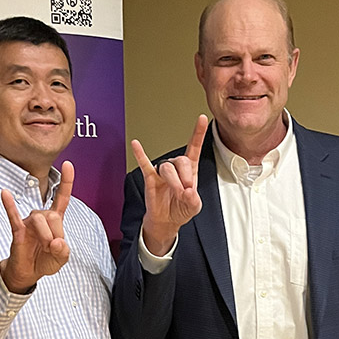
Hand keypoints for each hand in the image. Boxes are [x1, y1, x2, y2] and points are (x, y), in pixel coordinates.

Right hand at [0, 160, 73, 292]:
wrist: (28, 273)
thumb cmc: (44, 261)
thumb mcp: (61, 259)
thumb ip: (63, 251)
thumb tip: (57, 242)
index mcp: (55, 220)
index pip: (62, 197)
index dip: (66, 182)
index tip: (68, 164)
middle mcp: (42, 217)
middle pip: (52, 215)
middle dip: (55, 233)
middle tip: (52, 248)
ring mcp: (28, 222)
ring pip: (40, 220)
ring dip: (45, 236)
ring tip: (43, 248)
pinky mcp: (18, 229)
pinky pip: (13, 215)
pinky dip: (9, 205)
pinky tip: (5, 193)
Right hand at [131, 115, 206, 255]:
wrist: (166, 220)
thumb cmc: (181, 209)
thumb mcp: (194, 206)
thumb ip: (194, 199)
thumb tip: (188, 191)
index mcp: (190, 169)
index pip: (194, 147)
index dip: (198, 133)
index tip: (202, 119)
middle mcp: (176, 167)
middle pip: (181, 161)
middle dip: (185, 177)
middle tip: (186, 192)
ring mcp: (162, 171)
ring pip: (168, 168)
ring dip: (174, 182)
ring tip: (177, 194)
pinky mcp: (150, 177)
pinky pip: (145, 164)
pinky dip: (140, 154)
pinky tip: (136, 144)